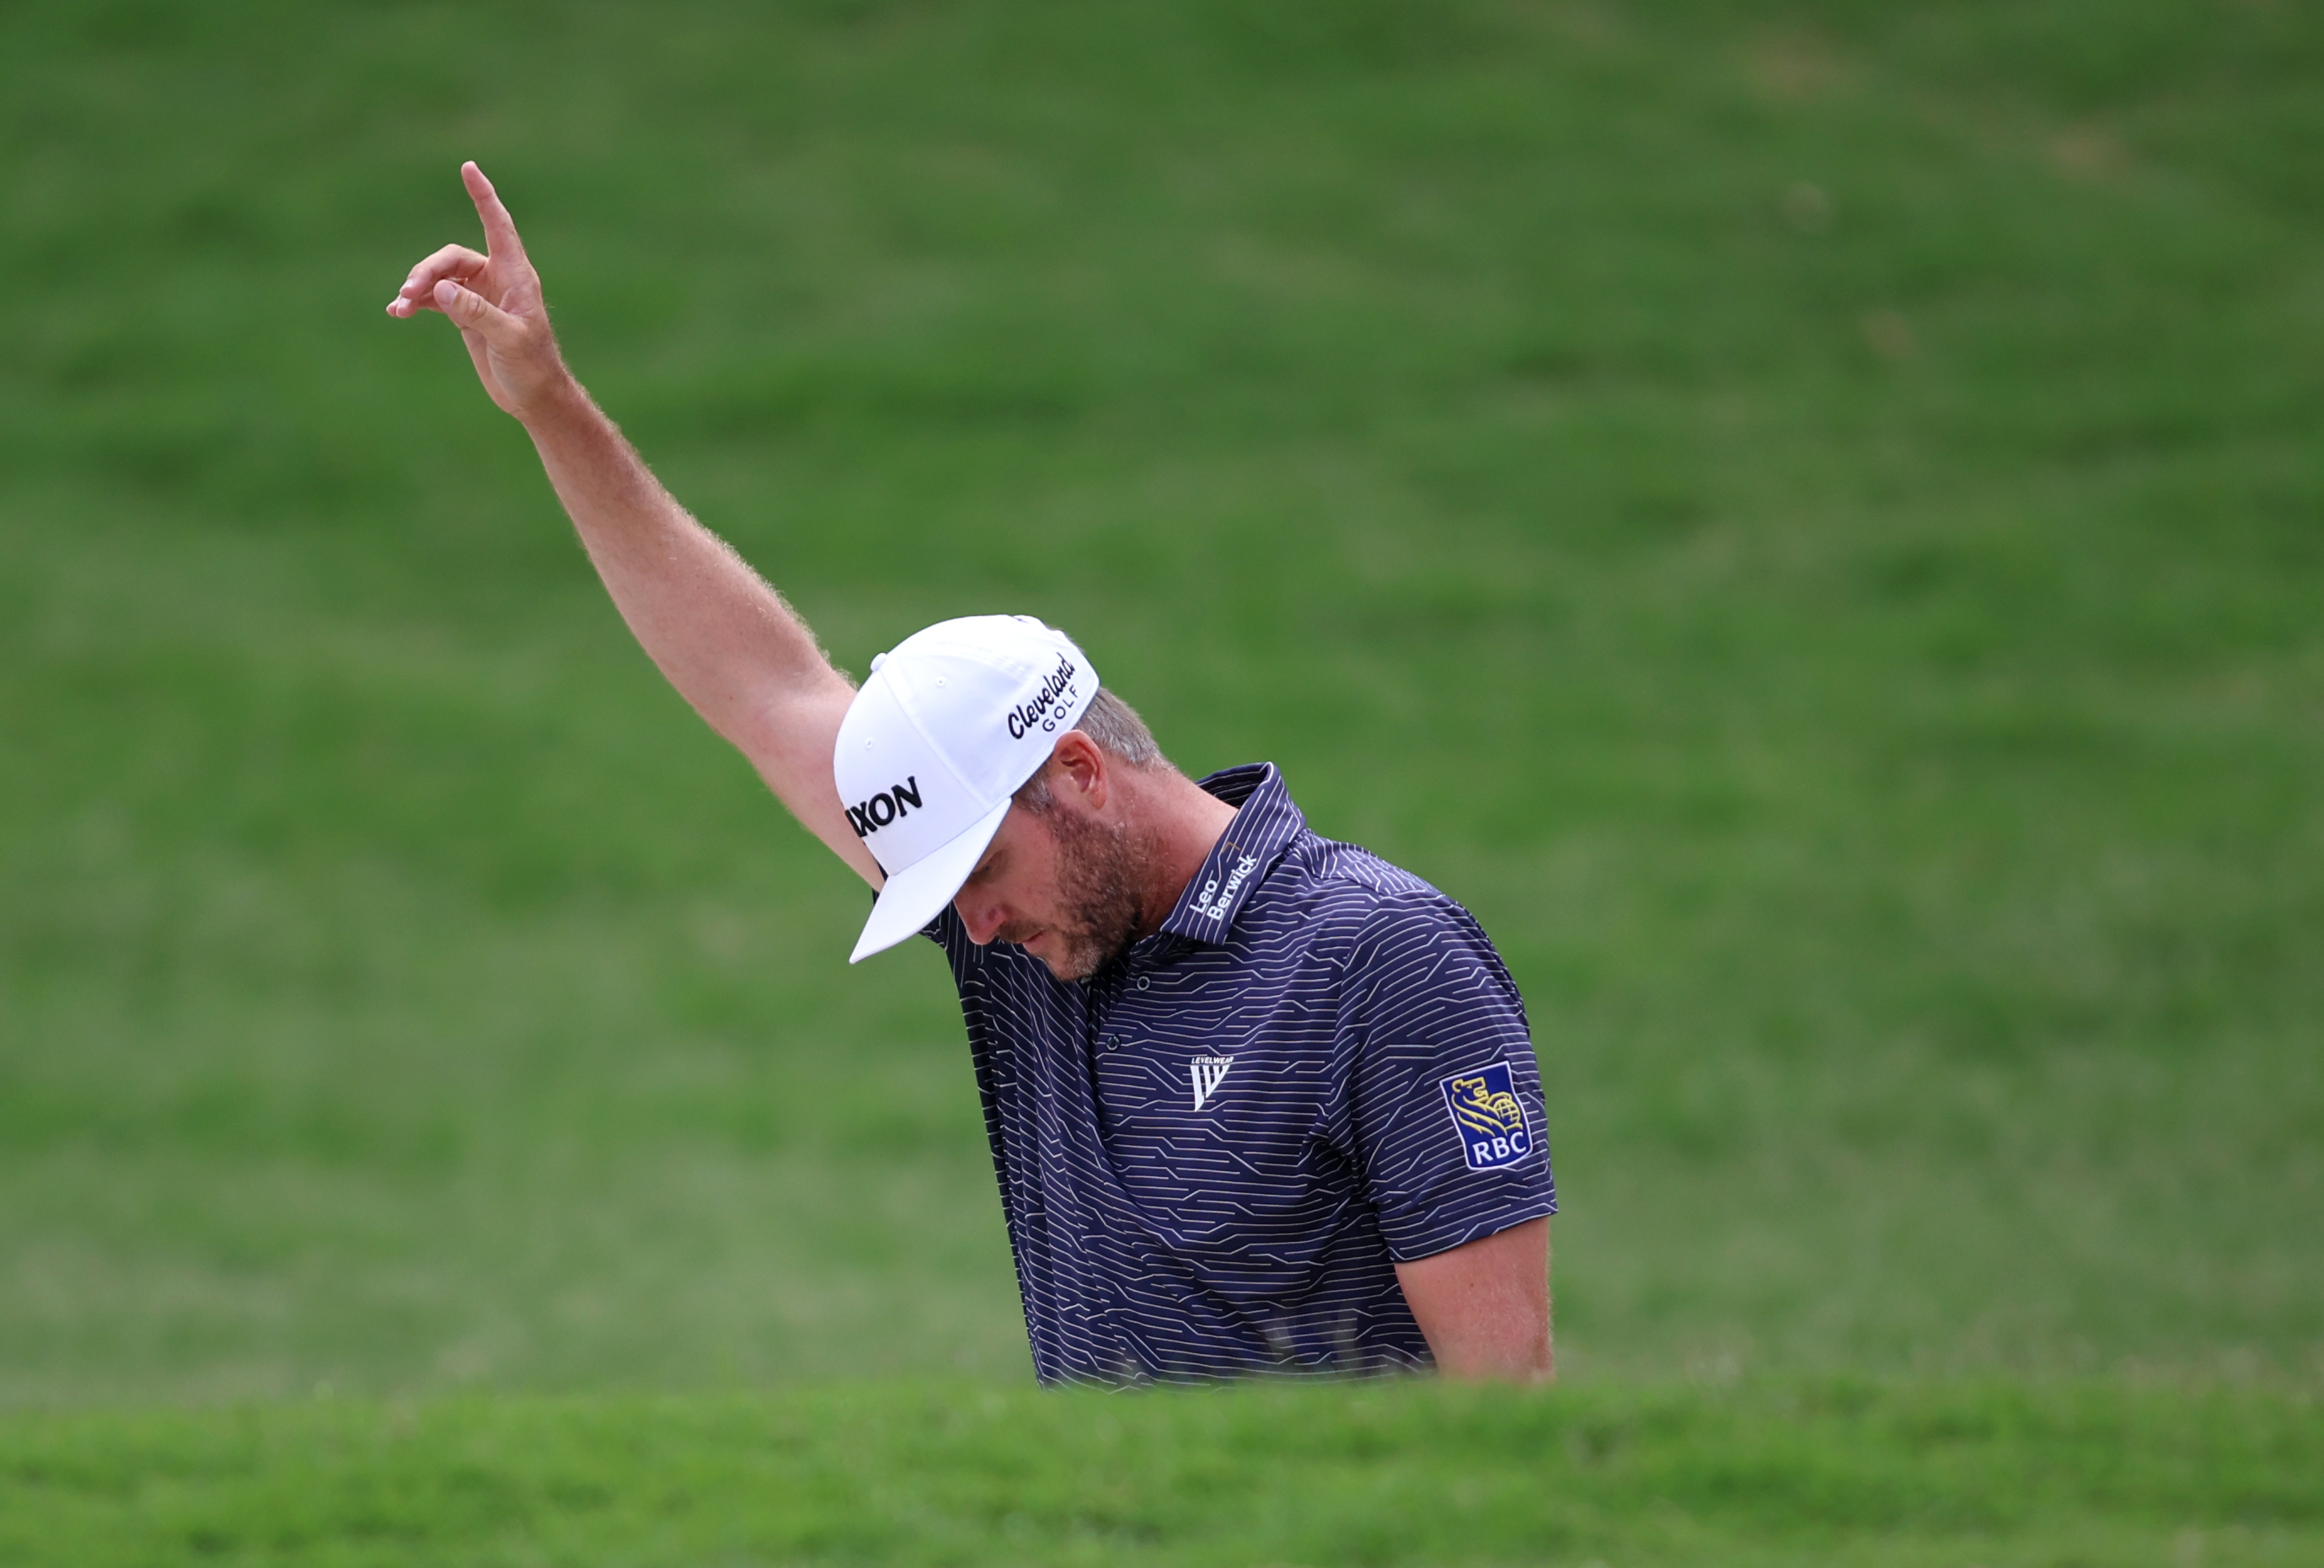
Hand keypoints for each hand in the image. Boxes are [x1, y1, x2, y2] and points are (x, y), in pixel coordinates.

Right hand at [386, 162, 568, 418]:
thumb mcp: (508, 339)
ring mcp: (479, 295)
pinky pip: (434, 298)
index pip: (498, 226)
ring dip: (416, 288)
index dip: (484, 196)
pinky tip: (397, 312)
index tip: (469, 167)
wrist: (534, 397)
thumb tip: (439, 290)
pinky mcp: (466, 314)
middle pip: (452, 258)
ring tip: (398, 307)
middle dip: (427, 271)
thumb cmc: (532, 367)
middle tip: (408, 293)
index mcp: (515, 276)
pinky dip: (416, 302)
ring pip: (439, 277)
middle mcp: (497, 279)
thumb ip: (476, 313)